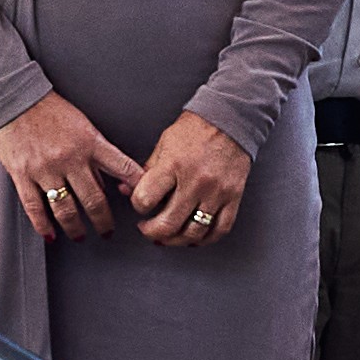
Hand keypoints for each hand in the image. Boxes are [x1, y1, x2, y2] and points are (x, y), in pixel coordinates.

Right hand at [0, 91, 145, 239]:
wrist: (13, 97)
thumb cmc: (50, 109)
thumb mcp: (82, 125)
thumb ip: (95, 153)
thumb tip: (106, 183)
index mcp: (89, 142)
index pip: (122, 168)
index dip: (136, 188)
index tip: (141, 203)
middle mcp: (70, 158)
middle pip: (94, 200)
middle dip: (103, 221)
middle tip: (107, 231)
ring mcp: (45, 168)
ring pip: (65, 209)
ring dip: (75, 228)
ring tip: (80, 235)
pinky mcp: (22, 174)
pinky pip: (35, 207)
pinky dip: (43, 225)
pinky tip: (50, 234)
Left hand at [125, 115, 254, 248]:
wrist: (230, 119)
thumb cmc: (195, 129)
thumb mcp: (163, 144)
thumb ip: (146, 170)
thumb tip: (127, 191)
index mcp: (173, 165)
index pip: (145, 200)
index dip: (137, 207)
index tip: (140, 205)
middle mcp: (195, 181)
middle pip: (168, 224)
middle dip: (151, 232)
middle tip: (148, 229)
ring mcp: (216, 192)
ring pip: (194, 232)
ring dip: (176, 241)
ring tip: (169, 236)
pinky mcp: (233, 197)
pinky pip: (220, 229)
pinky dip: (205, 239)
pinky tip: (194, 237)